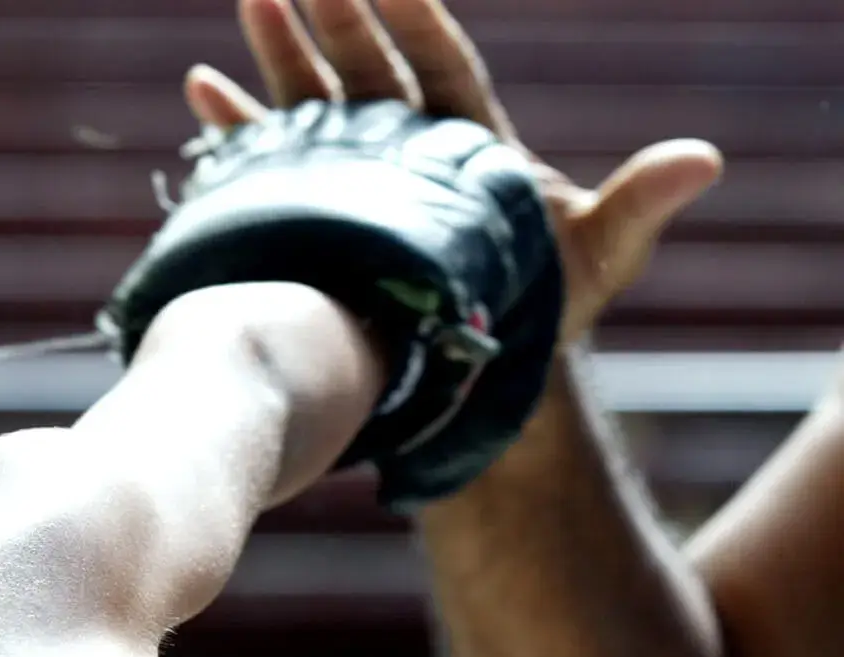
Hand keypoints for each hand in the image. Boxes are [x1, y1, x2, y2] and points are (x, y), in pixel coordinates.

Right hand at [183, 0, 724, 341]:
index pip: (443, 67)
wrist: (472, 370)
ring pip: (316, 103)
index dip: (419, 23)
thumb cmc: (542, 311)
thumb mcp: (597, 258)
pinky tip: (203, 89)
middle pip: (371, 71)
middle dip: (341, 22)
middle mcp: (408, 148)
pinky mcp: (311, 215)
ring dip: (283, 55)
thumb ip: (638, 204)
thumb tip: (704, 158)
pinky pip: (266, 162)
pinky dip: (236, 128)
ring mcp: (355, 179)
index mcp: (470, 141)